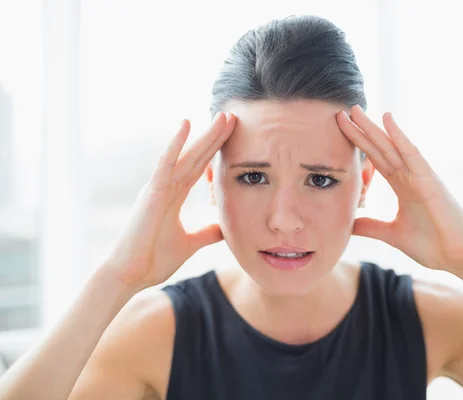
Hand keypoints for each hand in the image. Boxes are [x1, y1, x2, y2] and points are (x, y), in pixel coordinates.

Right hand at [104, 113, 236, 291]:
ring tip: (221, 117)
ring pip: (186, 155)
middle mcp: (166, 186)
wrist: (130, 275)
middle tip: (231, 117)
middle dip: (215, 137)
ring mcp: (158, 187)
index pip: (201, 167)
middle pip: (197, 156)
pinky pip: (166, 163)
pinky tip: (186, 124)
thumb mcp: (190, 244)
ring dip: (204, 135)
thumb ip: (207, 233)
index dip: (216, 151)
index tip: (233, 135)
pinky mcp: (152, 192)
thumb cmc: (153, 259)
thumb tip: (225, 228)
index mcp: (174, 196)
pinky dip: (176, 144)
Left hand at [337, 105, 462, 273]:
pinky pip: (412, 154)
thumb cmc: (433, 245)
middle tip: (343, 113)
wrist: (460, 258)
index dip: (358, 145)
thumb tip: (349, 225)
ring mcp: (421, 176)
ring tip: (355, 111)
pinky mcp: (430, 180)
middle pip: (381, 148)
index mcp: (402, 186)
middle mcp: (410, 176)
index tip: (341, 130)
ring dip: (374, 128)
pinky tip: (387, 120)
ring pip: (392, 146)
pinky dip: (400, 137)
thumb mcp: (392, 235)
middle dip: (361, 131)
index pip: (375, 160)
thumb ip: (371, 227)